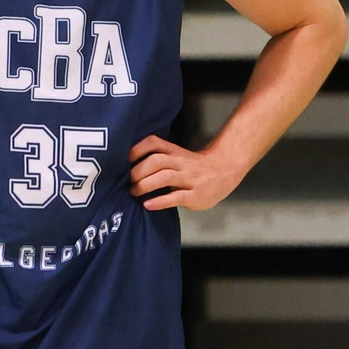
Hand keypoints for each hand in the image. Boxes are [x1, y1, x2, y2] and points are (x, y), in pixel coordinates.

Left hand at [129, 136, 245, 210]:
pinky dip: (160, 201)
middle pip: (156, 161)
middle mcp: (181, 162)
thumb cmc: (195, 167)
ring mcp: (189, 178)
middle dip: (138, 171)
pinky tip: (148, 205)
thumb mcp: (178, 157)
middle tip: (128, 182)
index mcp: (174, 152)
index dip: (137, 150)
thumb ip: (160, 159)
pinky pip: (176, 197)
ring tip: (134, 192)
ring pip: (165, 177)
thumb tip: (129, 167)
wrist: (224, 171)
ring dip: (145, 185)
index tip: (124, 160)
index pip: (154, 143)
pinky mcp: (195, 195)